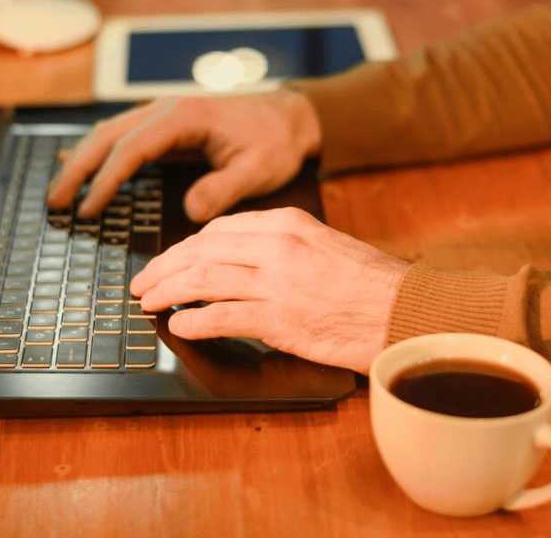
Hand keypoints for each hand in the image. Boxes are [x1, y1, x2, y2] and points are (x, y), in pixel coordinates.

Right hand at [47, 91, 321, 221]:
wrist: (289, 118)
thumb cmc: (275, 143)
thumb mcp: (258, 171)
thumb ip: (223, 190)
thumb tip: (190, 211)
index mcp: (183, 117)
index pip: (131, 149)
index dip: (105, 181)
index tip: (88, 210)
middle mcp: (165, 109)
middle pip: (108, 136)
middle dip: (78, 169)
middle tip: (55, 203)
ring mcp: (162, 114)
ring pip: (109, 133)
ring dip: (82, 160)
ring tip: (60, 193)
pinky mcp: (165, 125)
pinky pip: (122, 136)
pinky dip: (98, 152)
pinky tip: (79, 165)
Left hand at [130, 207, 409, 374]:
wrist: (408, 311)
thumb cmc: (373, 285)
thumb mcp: (325, 246)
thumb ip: (282, 246)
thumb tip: (239, 260)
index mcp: (288, 223)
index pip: (219, 230)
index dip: (185, 247)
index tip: (169, 260)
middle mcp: (277, 246)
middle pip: (201, 251)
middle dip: (164, 267)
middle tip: (143, 282)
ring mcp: (277, 282)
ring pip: (202, 279)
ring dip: (168, 292)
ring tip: (148, 303)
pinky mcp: (280, 319)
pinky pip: (221, 316)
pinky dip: (194, 321)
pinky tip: (178, 326)